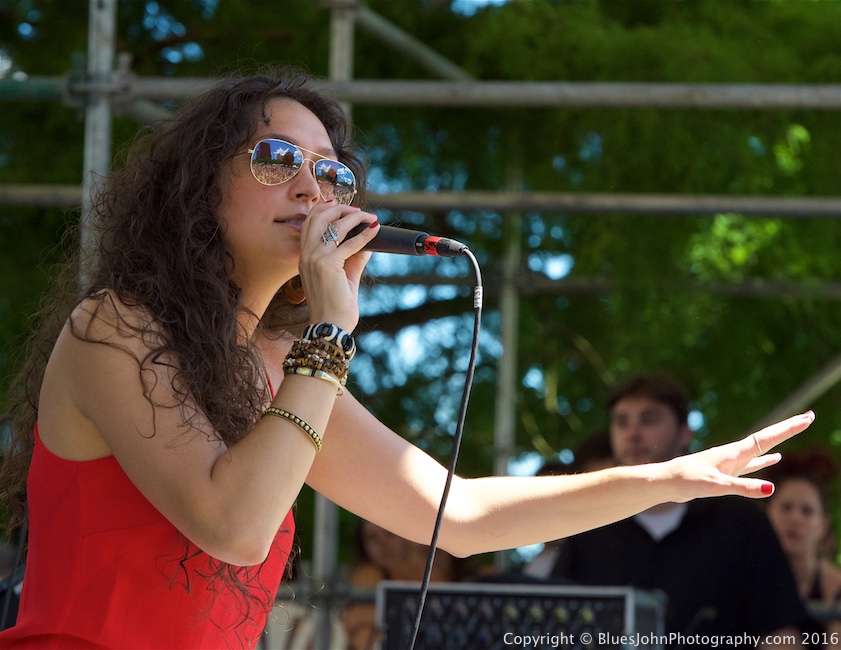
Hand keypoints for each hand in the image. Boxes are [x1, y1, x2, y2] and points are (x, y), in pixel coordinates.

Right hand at [298, 203, 378, 331]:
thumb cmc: (336, 305)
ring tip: (370, 217)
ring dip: (355, 218)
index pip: (309, 223)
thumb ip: (354, 258)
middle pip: (319, 218)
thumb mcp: (345, 276)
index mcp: (305, 257)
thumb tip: (368, 243)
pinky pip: (350, 243)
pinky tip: (374, 230)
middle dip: (340, 209)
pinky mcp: (328, 265)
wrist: (331, 325)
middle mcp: (307, 255)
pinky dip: (365, 234)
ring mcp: (315, 259)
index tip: (341, 206)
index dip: (324, 210)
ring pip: (335, 226)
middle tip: (359, 210)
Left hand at [665, 411, 814, 501]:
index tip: (807, 417)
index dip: (788, 429)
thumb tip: (771, 489)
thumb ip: (743, 487)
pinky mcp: (726, 472)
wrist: (667, 481)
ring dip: (780, 441)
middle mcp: (735, 454)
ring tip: (794, 430)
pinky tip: (775, 460)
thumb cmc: (688, 480)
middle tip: (808, 417)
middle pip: (768, 438)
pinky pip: (752, 464)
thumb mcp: (717, 486)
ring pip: (762, 449)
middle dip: (788, 428)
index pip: (768, 438)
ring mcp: (732, 462)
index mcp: (735, 453)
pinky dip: (765, 460)